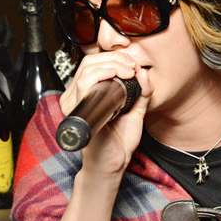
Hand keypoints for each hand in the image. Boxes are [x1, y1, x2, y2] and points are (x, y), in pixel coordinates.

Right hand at [60, 51, 153, 176]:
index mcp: (90, 94)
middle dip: (115, 58)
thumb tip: (144, 72)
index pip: (95, 64)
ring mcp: (76, 102)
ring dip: (111, 64)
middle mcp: (79, 96)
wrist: (114, 162)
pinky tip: (116, 75)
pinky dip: (101, 73)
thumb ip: (142, 92)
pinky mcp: (79, 110)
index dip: (115, 58)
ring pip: (86, 68)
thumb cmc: (120, 141)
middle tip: (133, 65)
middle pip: (90, 62)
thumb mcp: (136, 111)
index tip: (134, 64)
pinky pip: (84, 84)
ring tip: (129, 71)